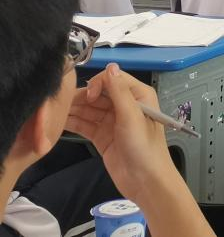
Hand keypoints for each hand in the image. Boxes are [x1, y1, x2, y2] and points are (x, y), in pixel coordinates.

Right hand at [66, 64, 184, 203]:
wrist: (145, 181)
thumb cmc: (144, 147)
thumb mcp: (132, 116)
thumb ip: (119, 92)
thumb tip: (111, 67)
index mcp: (139, 96)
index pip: (114, 80)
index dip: (98, 84)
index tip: (88, 96)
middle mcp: (125, 106)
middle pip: (99, 95)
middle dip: (81, 97)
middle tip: (59, 104)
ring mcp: (113, 122)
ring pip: (89, 110)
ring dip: (74, 110)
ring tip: (53, 112)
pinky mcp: (103, 137)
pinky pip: (86, 125)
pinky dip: (73, 123)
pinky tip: (59, 122)